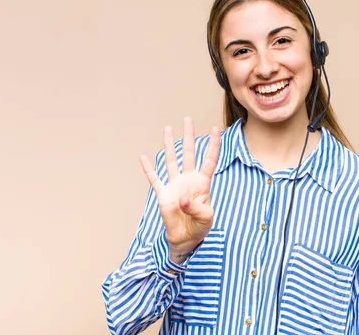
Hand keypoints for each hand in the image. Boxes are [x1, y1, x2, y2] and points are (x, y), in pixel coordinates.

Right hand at [139, 117, 220, 263]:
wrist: (186, 239)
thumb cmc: (200, 227)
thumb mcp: (206, 218)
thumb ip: (198, 208)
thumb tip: (183, 200)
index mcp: (203, 184)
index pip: (209, 160)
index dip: (213, 145)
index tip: (215, 129)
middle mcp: (188, 180)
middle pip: (188, 153)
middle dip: (189, 136)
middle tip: (188, 118)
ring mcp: (175, 186)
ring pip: (171, 160)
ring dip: (169, 145)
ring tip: (168, 128)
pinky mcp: (163, 195)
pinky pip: (154, 179)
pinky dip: (148, 169)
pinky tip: (143, 157)